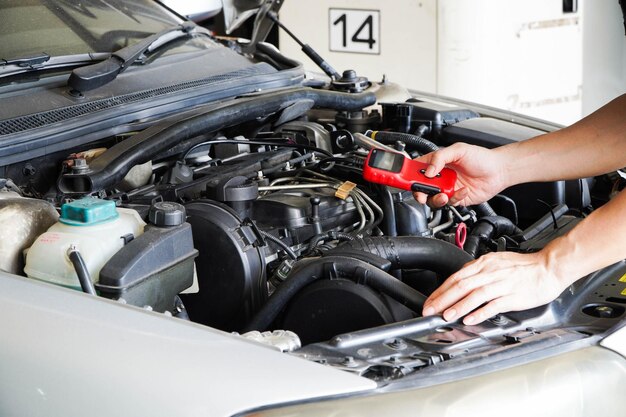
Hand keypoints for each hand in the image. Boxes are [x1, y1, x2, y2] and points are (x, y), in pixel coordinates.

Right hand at [412, 142, 507, 207]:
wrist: (499, 171)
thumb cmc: (481, 157)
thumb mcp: (459, 150)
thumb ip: (440, 157)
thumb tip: (428, 171)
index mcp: (437, 162)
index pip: (418, 169)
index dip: (410, 175)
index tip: (408, 180)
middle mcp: (440, 176)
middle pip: (421, 187)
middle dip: (420, 192)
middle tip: (423, 194)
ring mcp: (447, 188)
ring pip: (432, 199)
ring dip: (436, 199)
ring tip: (444, 195)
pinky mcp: (455, 198)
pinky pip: (449, 203)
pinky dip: (455, 198)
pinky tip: (463, 190)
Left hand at [421, 250, 567, 324]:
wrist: (549, 267)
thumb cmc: (524, 266)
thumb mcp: (496, 261)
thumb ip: (478, 270)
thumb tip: (460, 279)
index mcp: (484, 264)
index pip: (455, 277)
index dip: (440, 291)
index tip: (430, 301)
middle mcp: (490, 272)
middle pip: (460, 286)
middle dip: (442, 300)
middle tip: (430, 310)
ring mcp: (502, 284)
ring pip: (474, 295)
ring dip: (458, 306)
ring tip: (446, 316)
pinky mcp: (513, 296)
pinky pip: (493, 305)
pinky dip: (480, 313)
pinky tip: (470, 319)